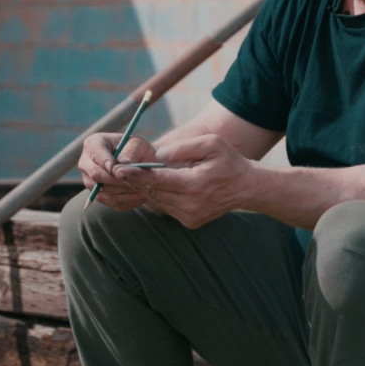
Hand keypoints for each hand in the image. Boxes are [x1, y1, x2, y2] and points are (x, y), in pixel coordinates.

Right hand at [80, 132, 157, 210]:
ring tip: (142, 187)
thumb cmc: (137, 150)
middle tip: (135, 181)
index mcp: (93, 144)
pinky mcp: (97, 195)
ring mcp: (89, 181)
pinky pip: (109, 201)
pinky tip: (139, 194)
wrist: (140, 164)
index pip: (96, 154)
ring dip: (123, 190)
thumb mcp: (138, 145)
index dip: (107, 162)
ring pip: (102, 190)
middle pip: (96, 175)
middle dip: (117, 180)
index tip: (120, 170)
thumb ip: (130, 152)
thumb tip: (122, 163)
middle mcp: (86, 163)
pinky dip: (125, 199)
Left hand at [116, 134, 254, 227]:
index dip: (137, 174)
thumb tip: (156, 157)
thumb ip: (182, 147)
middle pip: (154, 191)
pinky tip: (152, 185)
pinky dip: (158, 196)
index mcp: (195, 185)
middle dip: (136, 180)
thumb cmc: (228, 161)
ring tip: (130, 175)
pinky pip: (166, 207)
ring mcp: (190, 216)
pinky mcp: (190, 222)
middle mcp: (190, 205)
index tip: (119, 169)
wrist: (246, 187)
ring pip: (157, 201)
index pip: (159, 180)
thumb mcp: (210, 144)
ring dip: (145, 188)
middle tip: (118, 168)